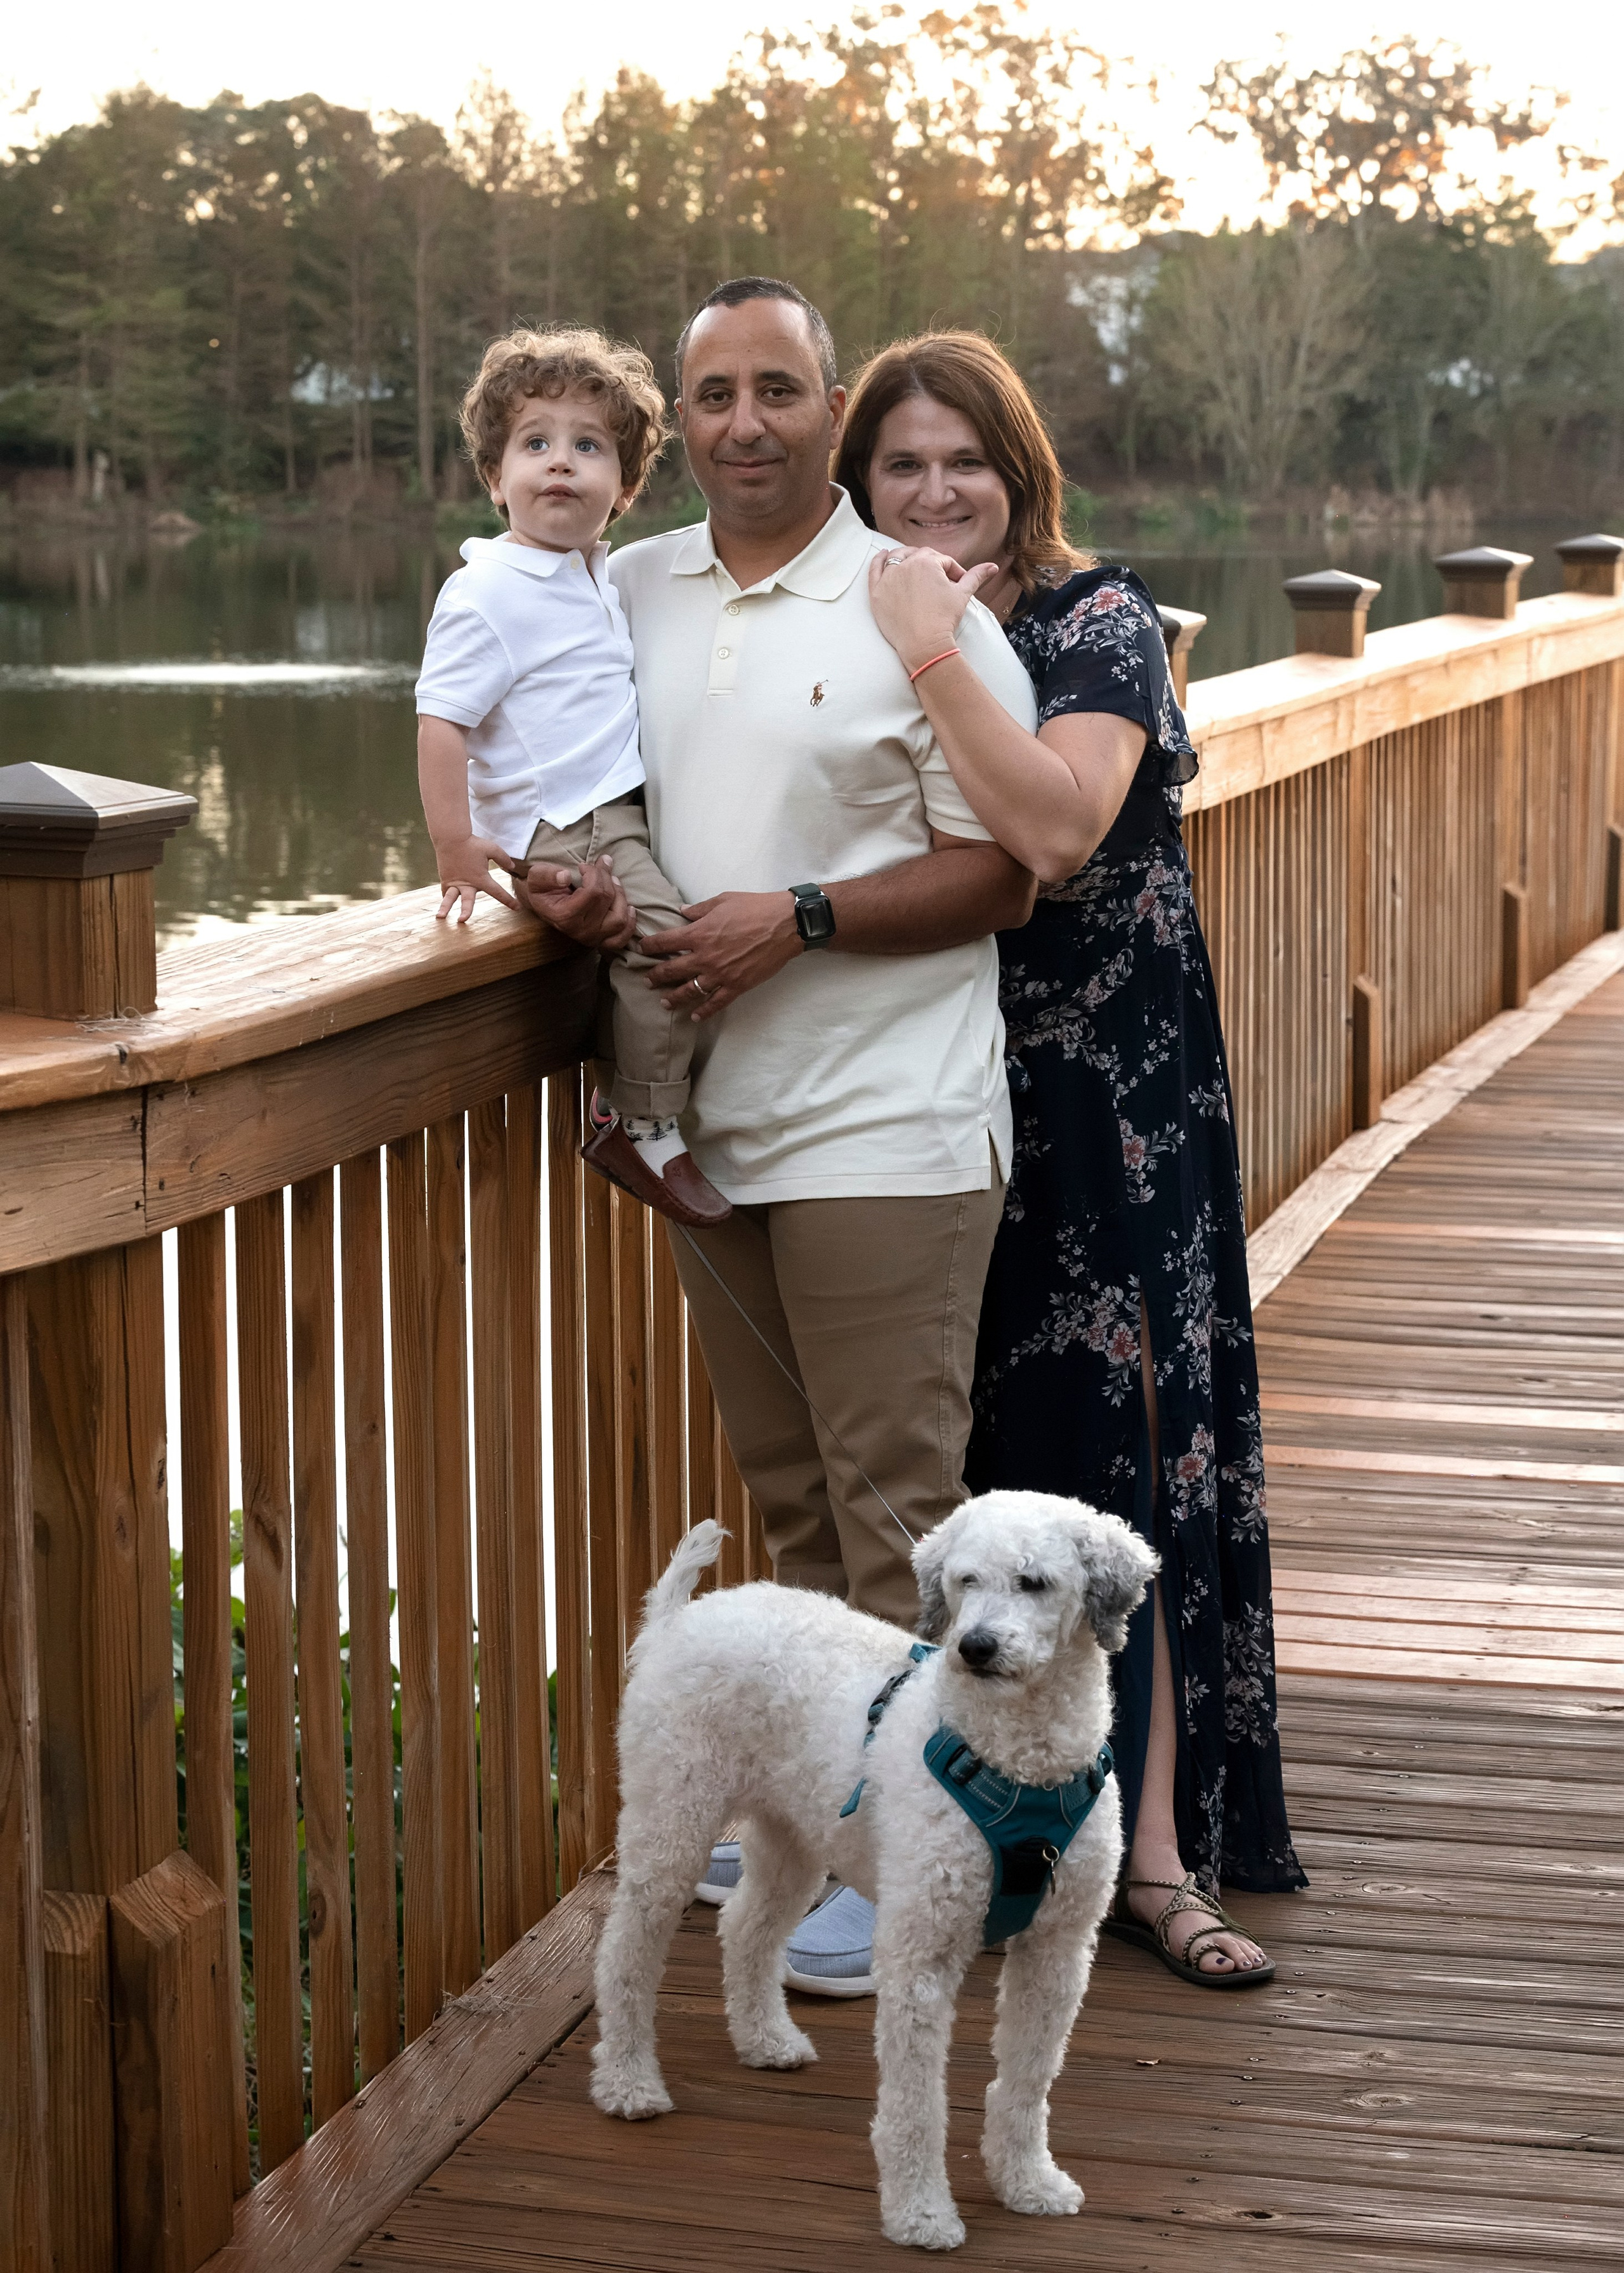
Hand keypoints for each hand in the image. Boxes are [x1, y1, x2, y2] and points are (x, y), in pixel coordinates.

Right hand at [434, 834, 520, 922]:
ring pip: (449, 897)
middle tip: (463, 920)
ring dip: (445, 907)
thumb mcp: (492, 848)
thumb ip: (504, 858)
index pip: (497, 892)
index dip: (508, 900)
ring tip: (440, 917)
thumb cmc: (472, 843)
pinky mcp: (445, 879)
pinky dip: (445, 898)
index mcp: (480, 878)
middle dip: (466, 910)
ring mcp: (454, 882)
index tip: (517, 908)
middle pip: (467, 899)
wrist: (451, 837)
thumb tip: (512, 867)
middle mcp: (467, 883)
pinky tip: (443, 909)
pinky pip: (445, 891)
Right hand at [518, 854, 637, 953]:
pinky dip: (630, 923)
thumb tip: (565, 876)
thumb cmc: (541, 889)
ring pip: (619, 917)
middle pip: (607, 900)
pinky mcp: (601, 941)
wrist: (542, 905)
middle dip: (606, 877)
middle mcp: (580, 931)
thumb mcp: (536, 877)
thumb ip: (547, 875)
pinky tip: (630, 907)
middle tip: (600, 867)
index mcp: (564, 916)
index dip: (594, 873)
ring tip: (613, 880)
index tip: (584, 866)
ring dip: (620, 895)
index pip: (593, 892)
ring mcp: (592, 938)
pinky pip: (622, 937)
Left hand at [640, 892, 801, 1021]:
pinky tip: (694, 1017)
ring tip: (664, 1002)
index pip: (665, 942)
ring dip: (673, 998)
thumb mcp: (723, 900)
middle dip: (656, 976)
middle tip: (647, 980)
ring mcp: (720, 974)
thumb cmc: (755, 907)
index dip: (650, 946)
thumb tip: (683, 912)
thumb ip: (699, 909)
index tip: (641, 949)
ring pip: (689, 991)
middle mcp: (705, 957)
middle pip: (672, 971)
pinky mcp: (737, 986)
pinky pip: (715, 1003)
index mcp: (699, 933)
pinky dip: (703, 1012)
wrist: (785, 924)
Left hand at [868, 549, 1001, 670]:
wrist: (923, 645)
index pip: (942, 560)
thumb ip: (976, 576)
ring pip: (896, 558)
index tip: (956, 583)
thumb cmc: (943, 620)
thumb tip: (992, 566)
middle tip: (938, 578)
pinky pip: (875, 570)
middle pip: (920, 556)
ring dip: (905, 557)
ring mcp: (889, 578)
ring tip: (911, 562)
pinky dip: (878, 561)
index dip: (952, 571)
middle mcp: (906, 565)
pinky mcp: (877, 592)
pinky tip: (883, 555)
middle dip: (931, 564)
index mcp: (928, 562)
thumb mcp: (962, 595)